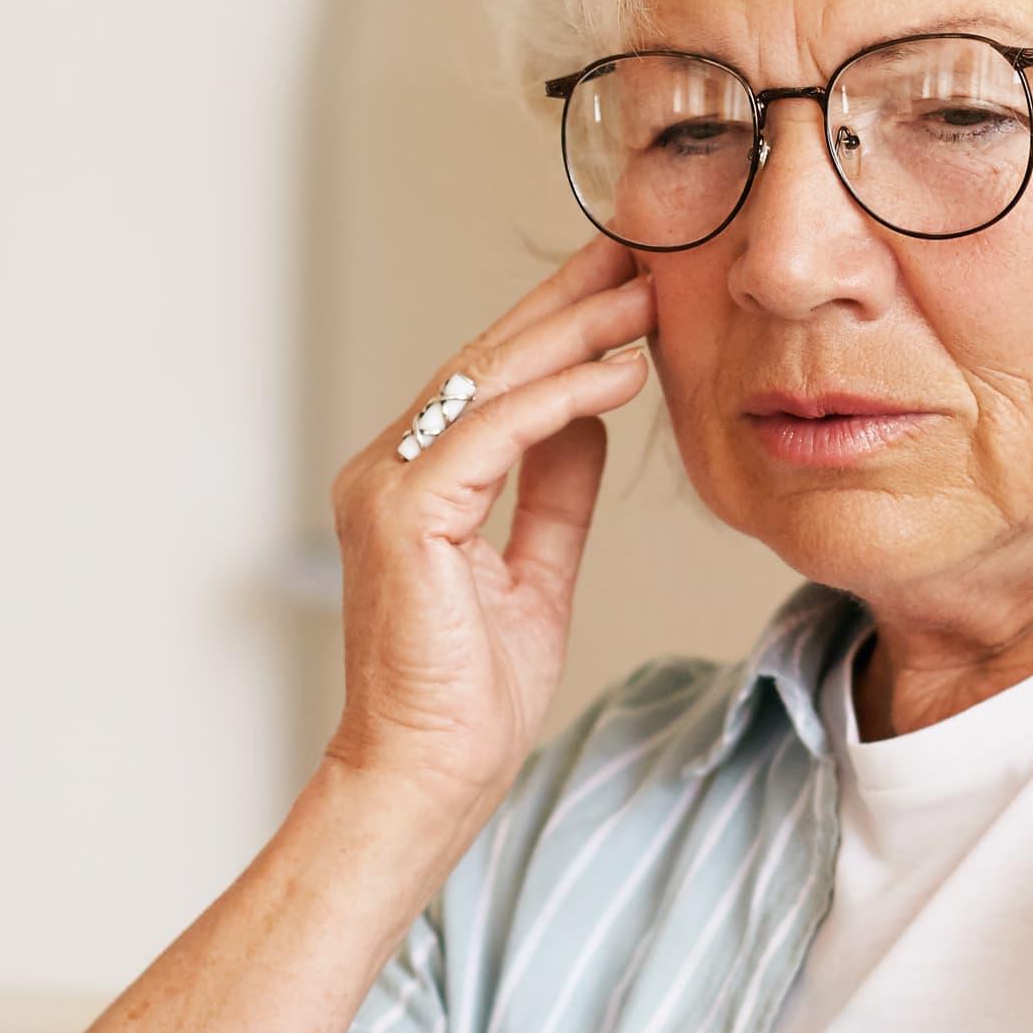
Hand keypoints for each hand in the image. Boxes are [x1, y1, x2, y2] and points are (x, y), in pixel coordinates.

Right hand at [320, 238, 656, 842]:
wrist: (428, 777)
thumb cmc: (468, 701)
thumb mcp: (535, 576)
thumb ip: (554, 494)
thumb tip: (586, 420)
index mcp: (412, 487)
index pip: (488, 385)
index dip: (556, 329)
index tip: (620, 284)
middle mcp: (387, 473)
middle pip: (486, 365)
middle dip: (568, 307)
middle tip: (639, 255)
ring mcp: (387, 489)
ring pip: (490, 385)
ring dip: (575, 337)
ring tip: (646, 299)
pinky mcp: (405, 514)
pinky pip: (497, 433)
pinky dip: (563, 398)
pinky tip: (621, 374)